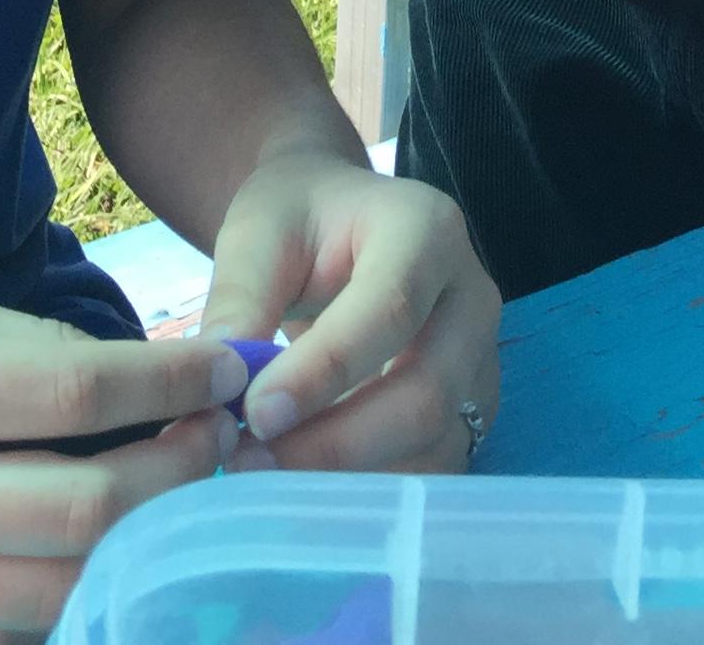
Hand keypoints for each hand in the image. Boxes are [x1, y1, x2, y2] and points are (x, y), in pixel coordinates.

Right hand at [0, 282, 246, 644]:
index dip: (171, 386)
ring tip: (174, 503)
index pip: (80, 396)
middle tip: (219, 441)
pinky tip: (91, 559)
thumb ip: (13, 342)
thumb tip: (123, 375)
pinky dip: (56, 602)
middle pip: (84, 511)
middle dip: (175, 475)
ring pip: (52, 592)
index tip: (227, 369)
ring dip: (133, 549)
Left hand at [200, 152, 499, 474]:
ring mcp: (480, 360)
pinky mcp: (470, 410)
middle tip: (249, 460)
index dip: (324, 372)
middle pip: (423, 392)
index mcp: (427, 229)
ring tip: (266, 472)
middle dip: (334, 441)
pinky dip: (370, 486)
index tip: (255, 414)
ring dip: (348, 474)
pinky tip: (305, 481)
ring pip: (433, 443)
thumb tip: (223, 385)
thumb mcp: (257, 232)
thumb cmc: (298, 216)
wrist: (337, 218)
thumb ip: (240, 299)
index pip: (389, 309)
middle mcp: (471, 297)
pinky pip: (432, 467)